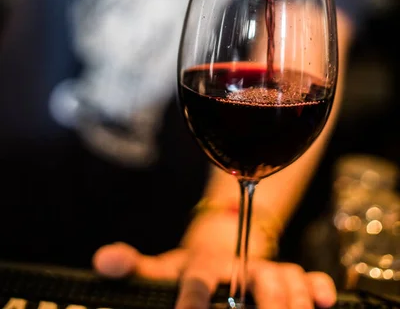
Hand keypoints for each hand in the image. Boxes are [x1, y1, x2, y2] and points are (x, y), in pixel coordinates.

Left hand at [93, 243, 336, 308]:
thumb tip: (103, 260)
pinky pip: (311, 277)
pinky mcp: (292, 274)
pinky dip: (319, 288)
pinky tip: (324, 302)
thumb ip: (136, 266)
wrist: (225, 241)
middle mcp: (240, 264)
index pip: (198, 281)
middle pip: (255, 282)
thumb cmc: (192, 267)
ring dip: (292, 302)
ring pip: (287, 281)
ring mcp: (269, 268)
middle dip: (261, 305)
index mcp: (204, 264)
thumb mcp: (164, 268)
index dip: (193, 301)